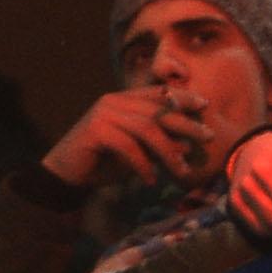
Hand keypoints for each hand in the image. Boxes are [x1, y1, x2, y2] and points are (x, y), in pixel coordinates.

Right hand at [43, 86, 214, 190]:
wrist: (63, 175)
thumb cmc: (102, 162)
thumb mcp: (137, 153)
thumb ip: (158, 146)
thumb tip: (188, 145)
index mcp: (123, 99)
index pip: (158, 93)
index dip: (183, 97)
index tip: (205, 105)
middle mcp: (113, 101)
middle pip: (158, 110)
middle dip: (186, 123)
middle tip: (207, 137)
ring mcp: (103, 114)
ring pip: (146, 128)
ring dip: (168, 150)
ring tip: (182, 169)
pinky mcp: (94, 130)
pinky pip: (128, 146)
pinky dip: (143, 164)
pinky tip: (151, 179)